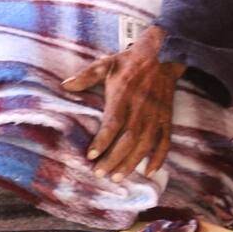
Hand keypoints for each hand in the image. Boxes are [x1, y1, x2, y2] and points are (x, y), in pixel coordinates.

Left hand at [62, 26, 182, 178]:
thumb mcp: (106, 64)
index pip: (113, 123)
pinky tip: (150, 170)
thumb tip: (65, 85)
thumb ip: (86, 76)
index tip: (91, 155)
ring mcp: (156, 115)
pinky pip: (165, 141)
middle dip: (114, 159)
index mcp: (124, 95)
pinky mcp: (167, 118)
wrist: (163, 54)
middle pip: (128, 139)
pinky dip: (159, 157)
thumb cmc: (130, 61)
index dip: (102, 141)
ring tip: (118, 177)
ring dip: (132, 162)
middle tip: (100, 174)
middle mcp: (141, 108)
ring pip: (145, 144)